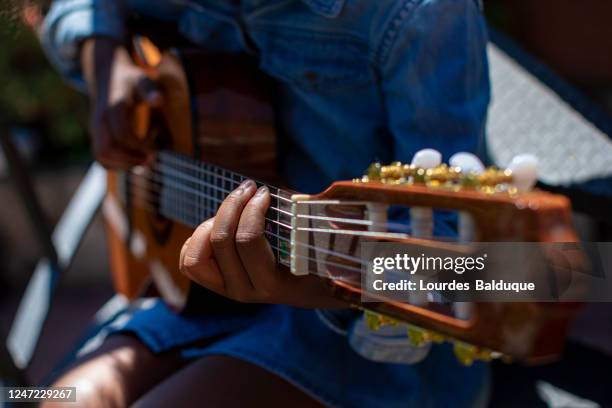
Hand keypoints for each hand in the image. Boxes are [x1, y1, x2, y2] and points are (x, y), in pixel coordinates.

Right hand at [81, 38, 162, 168]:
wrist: (108, 77)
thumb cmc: (130, 80)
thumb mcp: (142, 80)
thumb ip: (150, 90)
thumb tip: (159, 100)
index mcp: (113, 109)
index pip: (123, 135)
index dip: (140, 147)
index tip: (156, 151)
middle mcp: (100, 121)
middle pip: (107, 149)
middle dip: (129, 160)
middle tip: (150, 162)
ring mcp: (96, 129)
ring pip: (101, 155)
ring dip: (122, 164)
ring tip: (143, 164)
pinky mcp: (96, 136)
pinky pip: (100, 157)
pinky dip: (115, 165)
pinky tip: (132, 162)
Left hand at [179, 180, 344, 307]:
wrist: (312, 291)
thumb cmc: (319, 261)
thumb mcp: (321, 247)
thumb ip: (308, 225)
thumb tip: (300, 198)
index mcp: (272, 284)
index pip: (247, 241)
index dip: (252, 209)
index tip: (266, 192)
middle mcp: (245, 291)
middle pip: (220, 240)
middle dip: (232, 205)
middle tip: (250, 187)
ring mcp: (227, 289)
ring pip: (196, 255)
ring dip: (211, 224)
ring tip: (233, 209)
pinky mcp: (216, 284)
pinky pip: (189, 262)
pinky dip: (197, 239)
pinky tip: (219, 224)